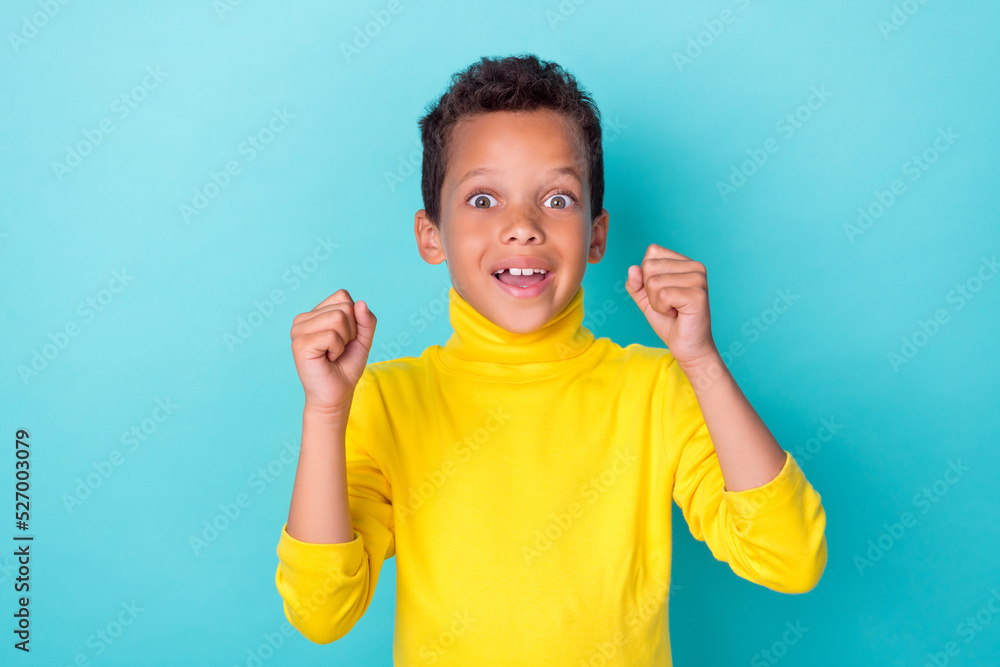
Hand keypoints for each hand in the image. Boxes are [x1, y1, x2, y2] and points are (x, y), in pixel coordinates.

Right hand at [290, 289, 376, 416]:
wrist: (337, 394)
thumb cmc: (346, 366)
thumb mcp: (363, 339)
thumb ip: (366, 319)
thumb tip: (361, 303)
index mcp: (315, 313)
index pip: (343, 296)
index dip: (354, 319)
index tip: (345, 338)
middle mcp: (303, 319)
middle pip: (343, 307)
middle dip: (351, 331)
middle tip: (339, 349)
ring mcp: (298, 330)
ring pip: (338, 318)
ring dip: (344, 341)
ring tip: (333, 353)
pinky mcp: (300, 344)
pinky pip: (331, 335)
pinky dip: (337, 349)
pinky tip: (327, 359)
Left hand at [625, 243, 717, 367]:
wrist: (687, 346)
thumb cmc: (670, 321)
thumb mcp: (646, 298)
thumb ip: (636, 282)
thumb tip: (633, 268)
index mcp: (685, 262)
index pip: (652, 252)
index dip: (647, 276)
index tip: (663, 293)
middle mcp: (696, 266)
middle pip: (650, 266)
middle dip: (650, 291)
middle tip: (668, 304)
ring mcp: (698, 280)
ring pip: (653, 282)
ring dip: (656, 302)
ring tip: (673, 310)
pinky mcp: (697, 295)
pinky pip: (662, 295)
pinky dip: (662, 309)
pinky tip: (677, 314)